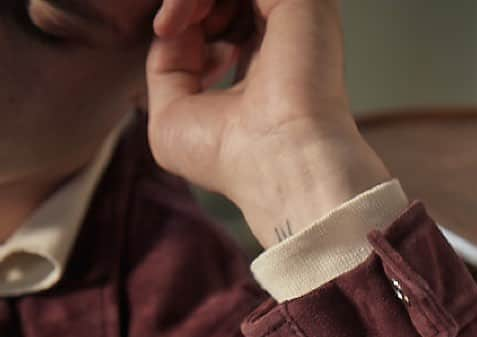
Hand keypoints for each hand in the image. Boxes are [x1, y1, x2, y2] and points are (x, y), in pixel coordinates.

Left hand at [146, 0, 389, 246]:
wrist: (276, 164)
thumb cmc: (234, 158)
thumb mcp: (171, 117)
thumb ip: (166, 66)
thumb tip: (173, 26)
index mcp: (267, 66)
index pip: (225, 14)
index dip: (189, 16)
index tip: (168, 37)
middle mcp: (285, 38)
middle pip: (229, 0)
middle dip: (190, 4)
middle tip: (171, 29)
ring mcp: (295, 15)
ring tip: (174, 25)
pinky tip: (180, 19)